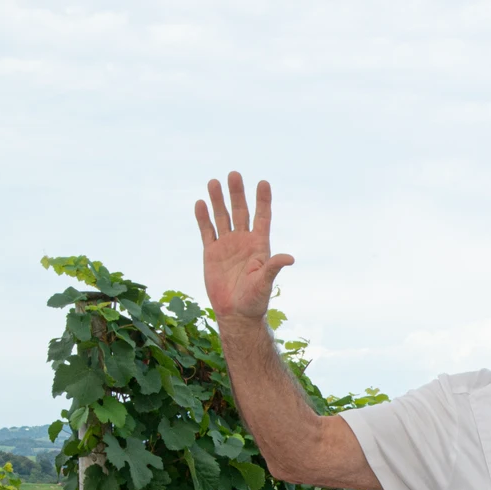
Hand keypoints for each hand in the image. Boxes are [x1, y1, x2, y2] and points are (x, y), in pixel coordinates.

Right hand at [195, 172, 294, 322]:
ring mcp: (227, 245)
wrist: (235, 313)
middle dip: (237, 193)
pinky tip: (201, 203)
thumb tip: (289, 258)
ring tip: (214, 182)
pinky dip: (203, 218)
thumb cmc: (255, 300)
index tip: (263, 182)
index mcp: (259, 245)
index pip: (262, 217)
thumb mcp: (265, 282)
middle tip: (234, 174)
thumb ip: (273, 267)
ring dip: (218, 200)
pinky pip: (207, 231)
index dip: (263, 200)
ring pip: (222, 217)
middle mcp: (243, 241)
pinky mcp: (211, 253)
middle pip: (240, 211)